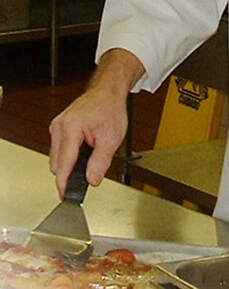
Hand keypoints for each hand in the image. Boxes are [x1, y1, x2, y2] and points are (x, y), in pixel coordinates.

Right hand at [49, 48, 144, 196]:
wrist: (107, 91)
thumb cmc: (110, 108)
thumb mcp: (111, 138)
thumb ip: (100, 162)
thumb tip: (92, 180)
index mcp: (70, 129)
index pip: (63, 166)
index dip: (65, 184)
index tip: (67, 197)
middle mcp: (59, 127)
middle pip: (58, 164)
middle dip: (72, 172)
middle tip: (91, 170)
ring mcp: (56, 126)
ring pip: (57, 158)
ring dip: (71, 163)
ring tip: (90, 153)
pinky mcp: (58, 127)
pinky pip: (60, 149)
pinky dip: (70, 154)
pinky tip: (83, 149)